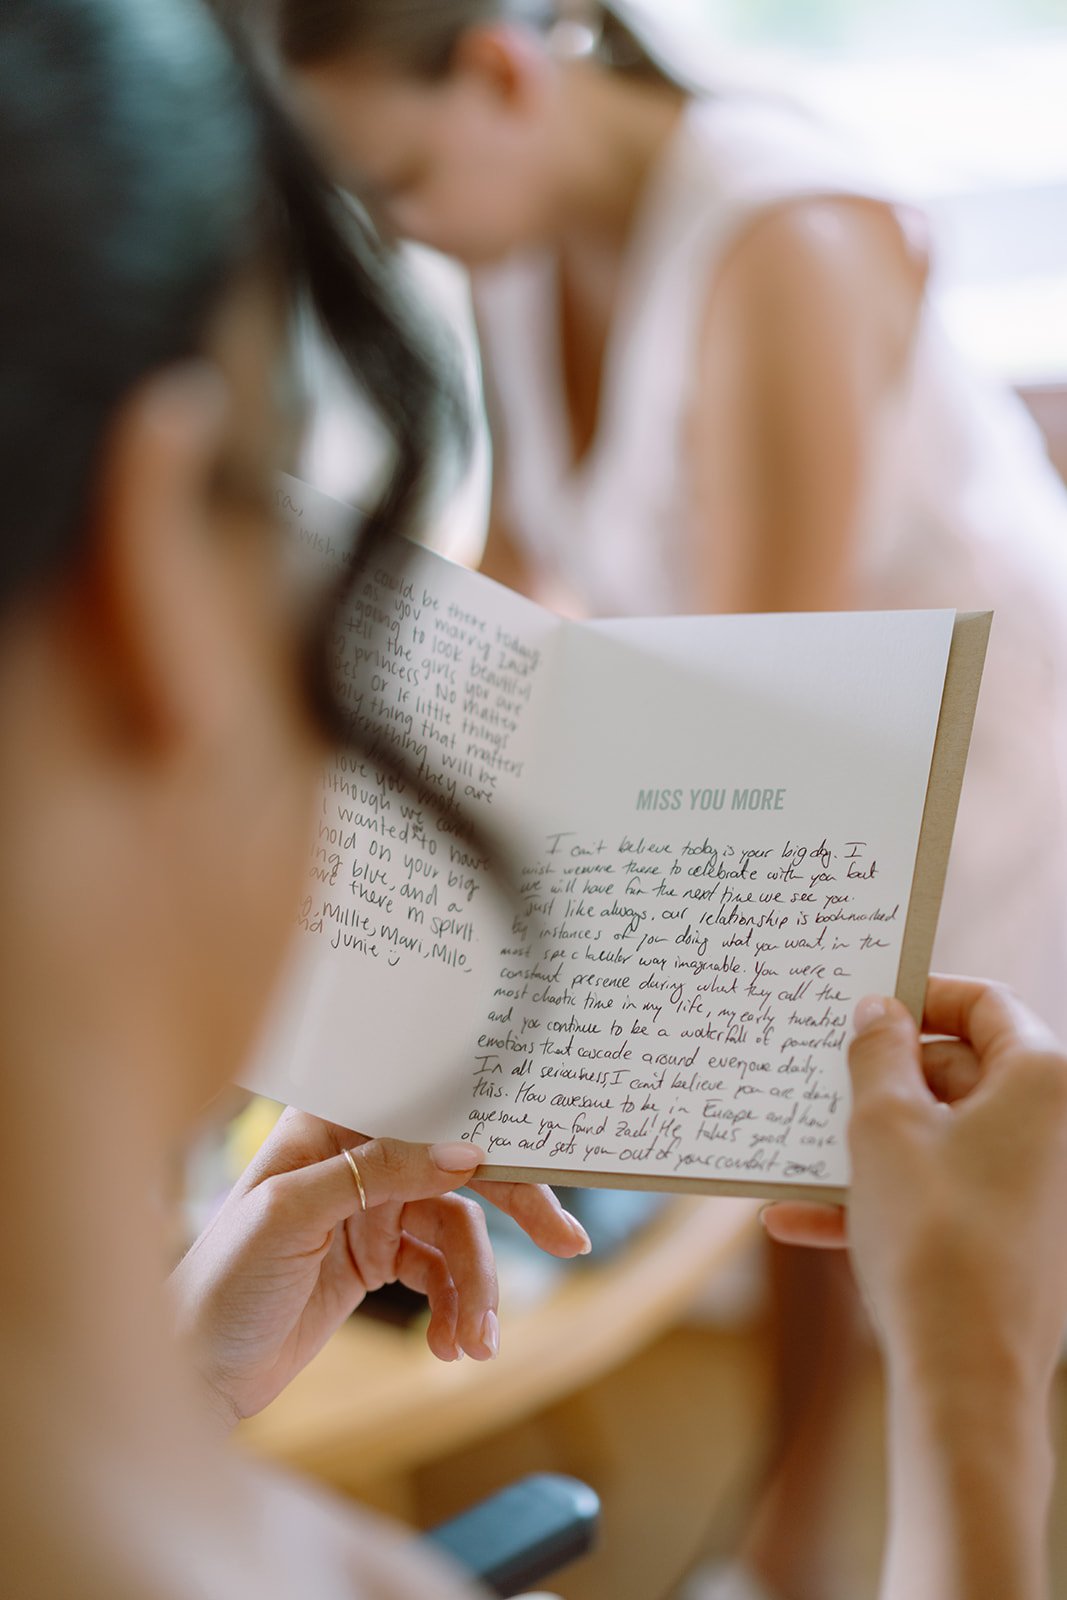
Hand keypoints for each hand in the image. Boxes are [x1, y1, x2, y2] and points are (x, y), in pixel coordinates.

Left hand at [172, 1108, 590, 1425]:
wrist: (192, 1374)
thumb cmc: (218, 1281)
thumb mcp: (291, 1215)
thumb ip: (376, 1174)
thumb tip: (463, 1150)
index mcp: (328, 1122)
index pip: (422, 1101)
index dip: (483, 1119)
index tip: (536, 1153)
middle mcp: (355, 1156)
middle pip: (455, 1163)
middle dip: (513, 1204)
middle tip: (566, 1240)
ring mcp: (370, 1208)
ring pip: (457, 1230)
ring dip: (476, 1287)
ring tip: (473, 1344)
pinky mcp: (377, 1259)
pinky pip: (441, 1273)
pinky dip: (455, 1308)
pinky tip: (449, 1348)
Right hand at [762, 977, 1066, 1392]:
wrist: (967, 1378)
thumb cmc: (934, 1237)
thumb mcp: (883, 1126)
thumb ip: (877, 1053)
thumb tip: (878, 1012)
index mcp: (1044, 1082)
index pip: (984, 1003)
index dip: (919, 996)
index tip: (862, 1005)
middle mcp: (1054, 1129)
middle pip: (959, 1071)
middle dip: (881, 1078)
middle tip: (819, 1078)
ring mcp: (1036, 1189)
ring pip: (942, 1138)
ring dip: (868, 1144)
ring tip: (797, 1153)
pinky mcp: (1013, 1240)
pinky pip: (942, 1194)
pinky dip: (881, 1197)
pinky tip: (799, 1221)